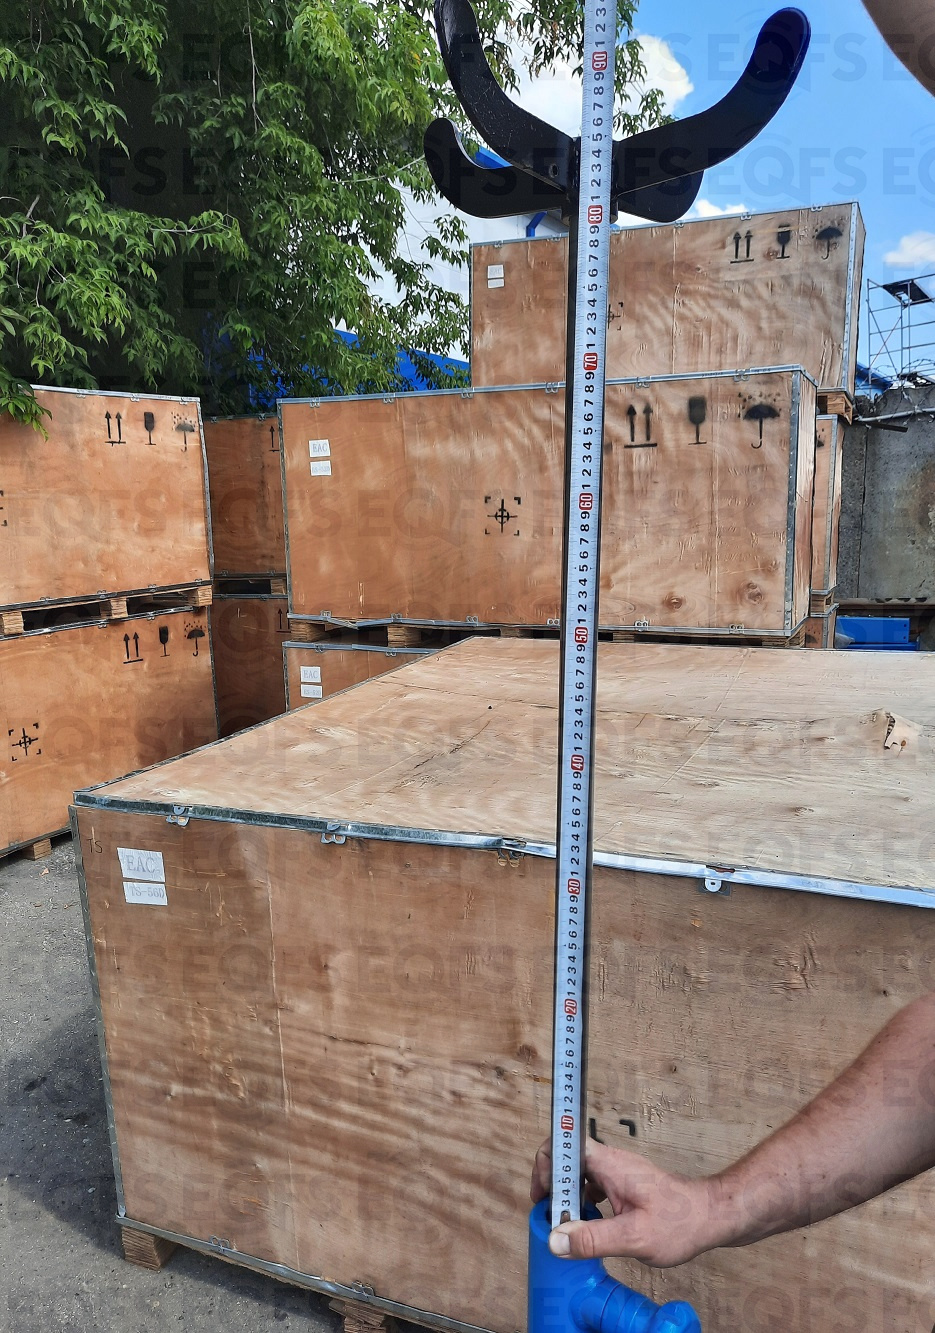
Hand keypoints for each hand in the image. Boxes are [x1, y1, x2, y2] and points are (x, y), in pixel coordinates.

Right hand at [530, 1137, 720, 1266]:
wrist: (710, 1216)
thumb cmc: (679, 1222)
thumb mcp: (633, 1237)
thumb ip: (593, 1238)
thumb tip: (556, 1240)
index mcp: (609, 1164)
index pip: (564, 1143)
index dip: (545, 1163)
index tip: (542, 1195)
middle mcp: (611, 1162)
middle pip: (567, 1159)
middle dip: (551, 1185)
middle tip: (548, 1216)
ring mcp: (618, 1172)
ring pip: (579, 1174)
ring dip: (567, 1196)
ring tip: (565, 1224)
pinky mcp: (624, 1184)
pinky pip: (593, 1185)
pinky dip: (583, 1202)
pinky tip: (588, 1226)